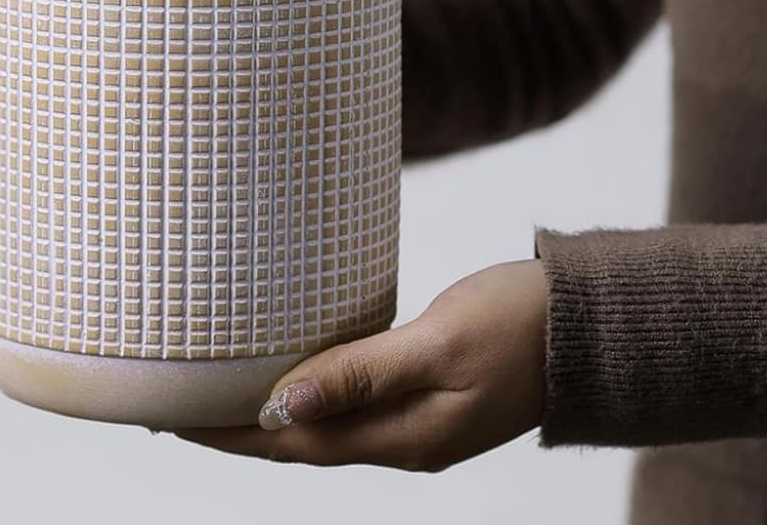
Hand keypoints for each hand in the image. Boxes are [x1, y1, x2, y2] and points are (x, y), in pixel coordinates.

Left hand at [177, 261, 546, 471]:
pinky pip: (352, 403)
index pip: (294, 443)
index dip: (232, 433)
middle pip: (302, 442)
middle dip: (239, 429)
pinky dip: (312, 394)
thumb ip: (361, 376)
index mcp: (404, 438)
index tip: (174, 419)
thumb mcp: (438, 345)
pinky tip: (297, 376)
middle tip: (179, 408)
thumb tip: (281, 405)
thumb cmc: (520, 323)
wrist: (592, 325)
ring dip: (272, 414)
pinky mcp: (430, 394)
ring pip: (326, 425)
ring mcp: (419, 421)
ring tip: (222, 395)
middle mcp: (405, 440)